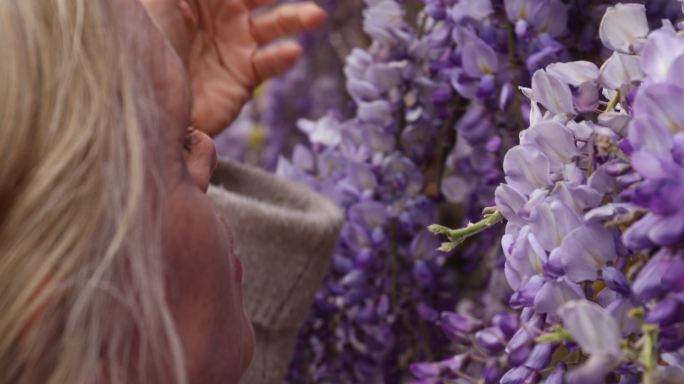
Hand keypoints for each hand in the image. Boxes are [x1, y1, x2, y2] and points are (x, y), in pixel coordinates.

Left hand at [141, 0, 326, 135]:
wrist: (146, 103)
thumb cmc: (145, 45)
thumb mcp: (160, 0)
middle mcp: (222, 15)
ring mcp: (235, 46)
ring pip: (276, 24)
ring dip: (297, 17)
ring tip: (316, 16)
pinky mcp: (243, 77)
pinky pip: (270, 62)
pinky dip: (283, 57)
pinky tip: (291, 51)